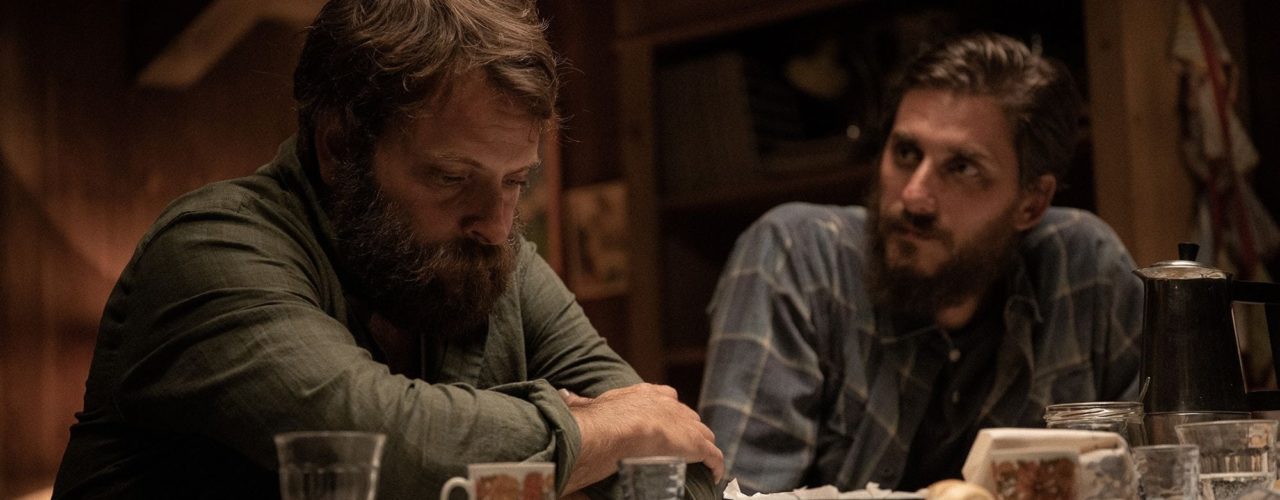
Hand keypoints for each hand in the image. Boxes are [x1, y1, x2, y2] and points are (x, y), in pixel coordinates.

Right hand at [558, 384, 723, 493]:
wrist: (613, 429)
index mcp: (646, 394)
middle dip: (689, 429)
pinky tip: (715, 475)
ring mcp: (684, 424)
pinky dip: (716, 464)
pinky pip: (713, 455)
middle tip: (683, 446)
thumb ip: (579, 401)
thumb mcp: (588, 406)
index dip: (670, 410)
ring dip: (703, 447)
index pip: (666, 397)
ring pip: (703, 434)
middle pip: (688, 416)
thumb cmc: (597, 421)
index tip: (667, 421)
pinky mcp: (695, 444)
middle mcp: (669, 406)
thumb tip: (563, 394)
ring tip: (701, 462)